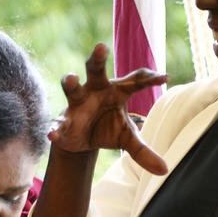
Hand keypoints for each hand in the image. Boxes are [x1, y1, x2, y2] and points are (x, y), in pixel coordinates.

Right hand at [51, 43, 168, 175]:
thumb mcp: (127, 138)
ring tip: (71, 78)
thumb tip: (164, 170)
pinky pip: (58, 122)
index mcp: (116, 90)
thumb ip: (143, 151)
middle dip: (97, 59)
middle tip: (101, 47)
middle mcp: (95, 90)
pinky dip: (55, 127)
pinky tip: (53, 134)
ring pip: (72, 88)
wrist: (81, 139)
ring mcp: (77, 103)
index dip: (148, 77)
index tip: (164, 77)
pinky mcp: (64, 120)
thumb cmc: (108, 128)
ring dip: (70, 82)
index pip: (134, 81)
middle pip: (95, 70)